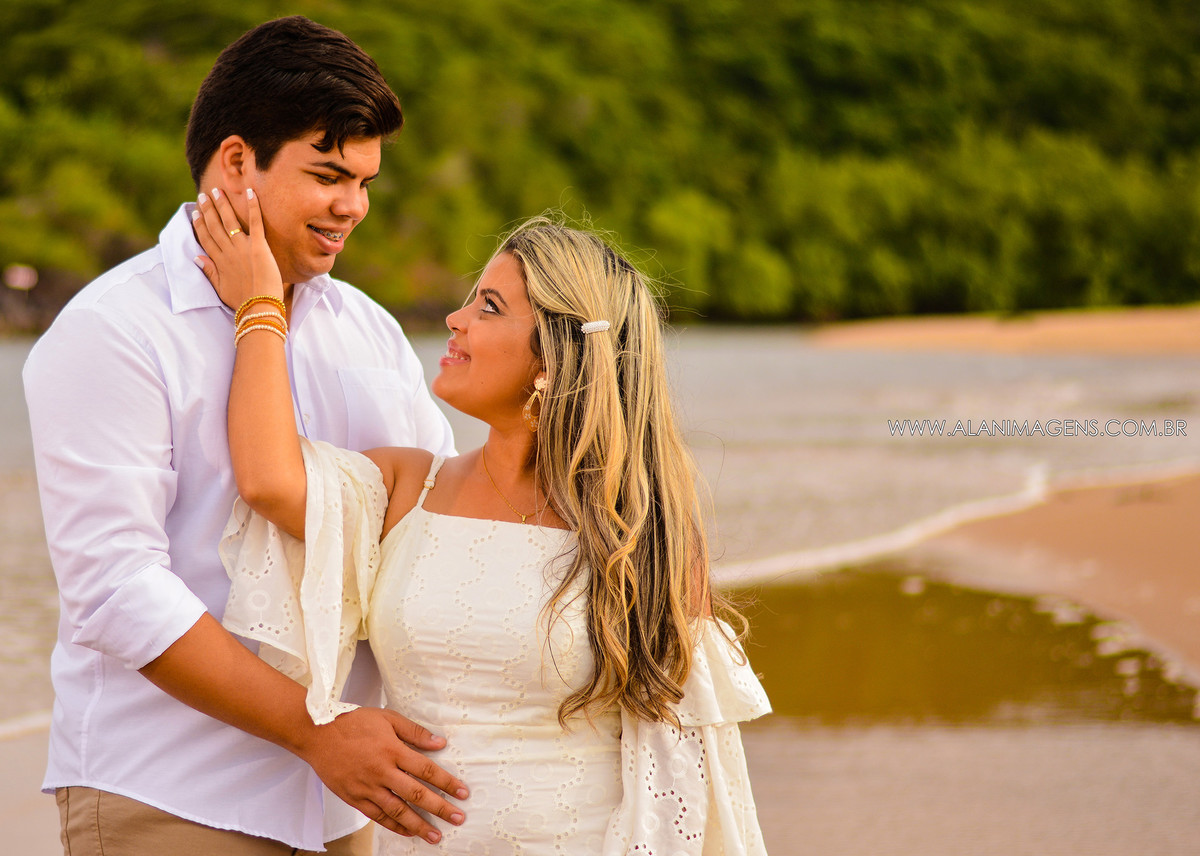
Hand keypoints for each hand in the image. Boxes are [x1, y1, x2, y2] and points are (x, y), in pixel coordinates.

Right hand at [192, 170, 281, 310]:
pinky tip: (250, 192)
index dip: (200, 224)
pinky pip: (255, 222)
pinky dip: (252, 206)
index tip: (196, 212)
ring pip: (229, 221)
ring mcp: (242, 247)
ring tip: (218, 191)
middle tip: (204, 195)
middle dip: (208, 209)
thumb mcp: (221, 289)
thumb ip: (209, 272)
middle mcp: (228, 251)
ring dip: (222, 204)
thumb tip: (196, 257)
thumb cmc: (242, 301)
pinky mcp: (258, 246)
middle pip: (214, 226)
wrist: (259, 307)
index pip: (205, 238)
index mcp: (218, 261)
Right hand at [300, 706, 468, 843]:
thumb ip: (414, 731)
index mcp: (392, 750)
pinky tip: (407, 832)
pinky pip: (377, 816)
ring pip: (397, 811)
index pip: (426, 770)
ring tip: (435, 835)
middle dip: (440, 808)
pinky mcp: (354, 798)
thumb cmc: (353, 723)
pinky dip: (394, 826)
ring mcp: (367, 787)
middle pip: (416, 794)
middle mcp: (382, 772)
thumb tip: (439, 742)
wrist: (317, 733)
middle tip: (457, 818)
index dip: (447, 782)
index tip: (462, 793)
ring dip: (418, 825)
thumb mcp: (387, 718)